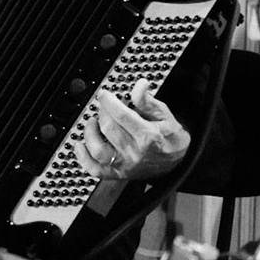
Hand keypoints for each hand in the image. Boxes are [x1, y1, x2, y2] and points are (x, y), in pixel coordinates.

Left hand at [73, 78, 191, 180]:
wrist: (180, 163)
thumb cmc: (172, 138)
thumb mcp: (165, 116)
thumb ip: (149, 101)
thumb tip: (139, 85)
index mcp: (148, 136)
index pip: (122, 115)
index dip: (109, 101)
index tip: (103, 94)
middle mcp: (136, 152)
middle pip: (108, 129)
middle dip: (102, 113)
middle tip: (104, 107)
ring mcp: (126, 165)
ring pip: (98, 150)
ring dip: (90, 133)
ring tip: (92, 123)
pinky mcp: (119, 174)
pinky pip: (96, 170)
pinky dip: (83, 158)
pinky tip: (80, 145)